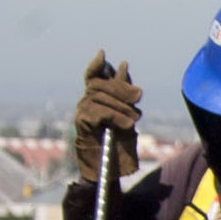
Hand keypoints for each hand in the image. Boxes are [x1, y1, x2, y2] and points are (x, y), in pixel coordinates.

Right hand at [73, 52, 141, 180]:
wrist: (110, 166)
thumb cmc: (119, 141)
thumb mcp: (127, 114)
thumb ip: (124, 94)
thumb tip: (123, 67)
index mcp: (97, 99)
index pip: (92, 76)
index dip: (96, 65)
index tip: (103, 54)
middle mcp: (86, 102)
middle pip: (100, 85)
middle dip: (121, 88)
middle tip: (139, 97)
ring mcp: (81, 112)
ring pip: (100, 98)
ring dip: (121, 107)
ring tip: (134, 120)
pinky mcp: (81, 123)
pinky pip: (99, 112)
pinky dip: (115, 117)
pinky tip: (126, 125)